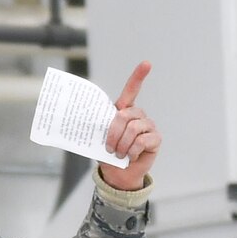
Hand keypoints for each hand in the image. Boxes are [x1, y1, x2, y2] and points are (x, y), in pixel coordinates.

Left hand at [100, 61, 160, 190]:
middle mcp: (138, 116)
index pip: (132, 90)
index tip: (146, 64)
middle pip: (125, 115)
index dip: (138, 77)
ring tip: (119, 154)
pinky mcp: (156, 139)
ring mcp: (149, 126)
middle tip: (109, 148)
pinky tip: (130, 156)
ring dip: (122, 145)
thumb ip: (96, 127)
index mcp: (124, 111)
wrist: (117, 174)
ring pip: (133, 129)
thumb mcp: (98, 138)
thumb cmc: (107, 154)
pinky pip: (142, 141)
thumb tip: (81, 119)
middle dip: (113, 133)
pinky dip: (132, 151)